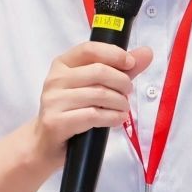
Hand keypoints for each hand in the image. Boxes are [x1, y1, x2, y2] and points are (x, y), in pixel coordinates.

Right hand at [29, 41, 154, 164]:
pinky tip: (117, 119)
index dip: (114, 54)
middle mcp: (55, 79)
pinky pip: (93, 115)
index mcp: (62, 64)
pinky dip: (112, 117)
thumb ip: (119, 70)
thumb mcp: (93, 87)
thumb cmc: (72, 112)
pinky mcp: (56, 122)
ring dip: (120, 103)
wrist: (45, 142)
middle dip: (122, 82)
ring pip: (99, 94)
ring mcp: (53, 101)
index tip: (131, 63)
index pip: (89, 49)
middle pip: (98, 71)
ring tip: (123, 109)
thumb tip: (146, 53)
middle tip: (127, 93)